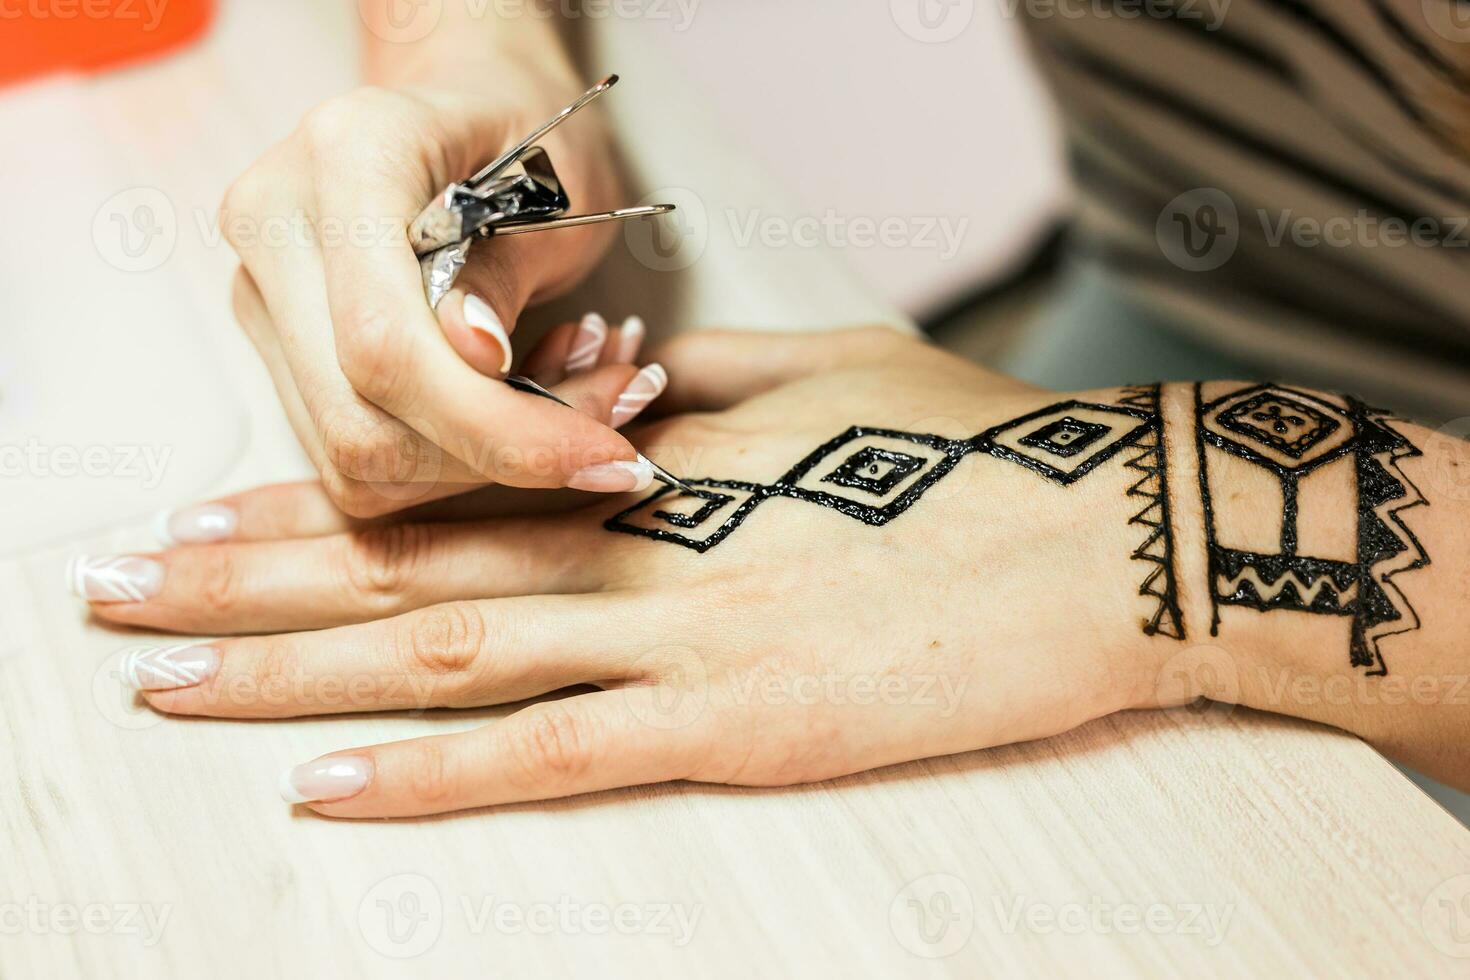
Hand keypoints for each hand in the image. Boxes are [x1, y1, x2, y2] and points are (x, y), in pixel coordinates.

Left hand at [81, 329, 1204, 815]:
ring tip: (169, 681)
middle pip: (409, 563)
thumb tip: (625, 395)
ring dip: (295, 669)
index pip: (450, 481)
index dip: (316, 503)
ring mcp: (686, 637)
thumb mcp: (838, 375)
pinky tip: (330, 791)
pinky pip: (558, 757)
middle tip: (118, 592)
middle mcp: (645, 546)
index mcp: (662, 460)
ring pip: (450, 650)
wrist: (1117, 530)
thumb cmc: (984, 451)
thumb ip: (713, 387)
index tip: (206, 515)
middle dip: (247, 581)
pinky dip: (437, 776)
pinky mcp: (743, 726)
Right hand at [222, 51, 655, 517]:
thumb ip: (510, 268)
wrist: (477, 104)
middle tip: (608, 426)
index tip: (602, 450)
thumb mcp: (561, 188)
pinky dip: (453, 456)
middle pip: (358, 421)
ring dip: (482, 460)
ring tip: (572, 391)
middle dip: (498, 453)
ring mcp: (262, 290)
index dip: (497, 425)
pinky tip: (516, 400)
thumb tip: (476, 357)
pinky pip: (358, 454)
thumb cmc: (532, 137)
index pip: (386, 342)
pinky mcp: (278, 345)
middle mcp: (275, 222)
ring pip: (354, 456)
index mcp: (347, 155)